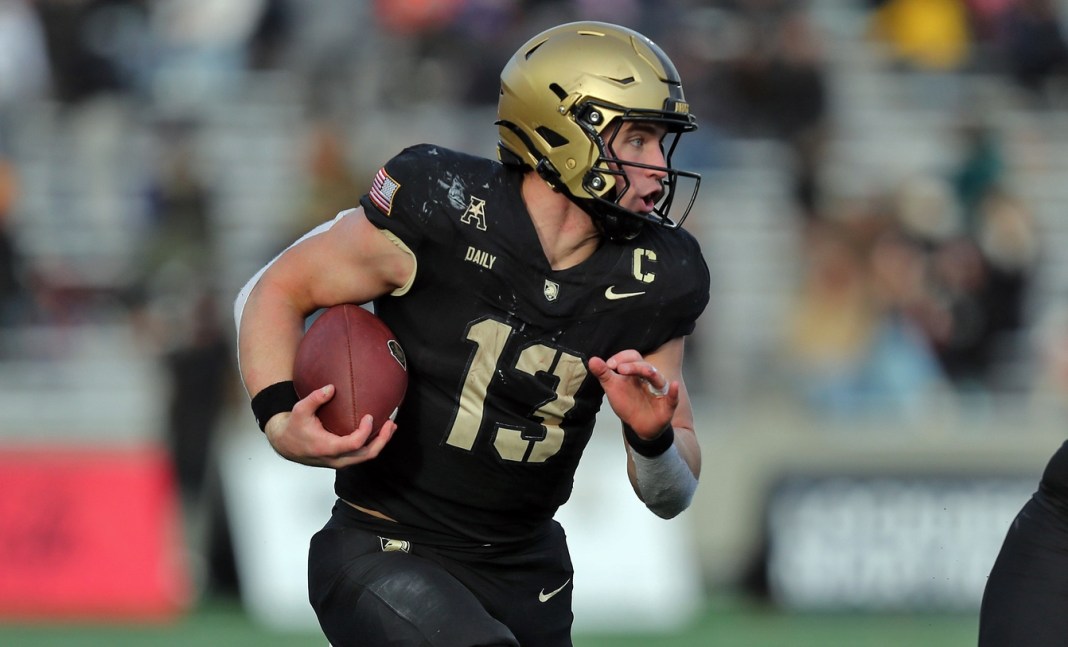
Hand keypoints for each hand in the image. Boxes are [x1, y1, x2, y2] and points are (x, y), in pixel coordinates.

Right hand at [264, 384, 396, 468]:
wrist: (285, 444)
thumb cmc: (293, 427)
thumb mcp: (300, 410)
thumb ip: (315, 398)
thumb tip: (331, 388)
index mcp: (327, 447)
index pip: (354, 444)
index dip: (365, 431)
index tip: (369, 416)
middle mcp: (336, 458)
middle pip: (366, 455)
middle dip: (382, 440)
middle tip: (390, 423)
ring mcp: (340, 461)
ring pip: (366, 457)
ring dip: (381, 442)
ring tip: (391, 427)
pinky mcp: (342, 460)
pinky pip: (362, 455)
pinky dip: (373, 444)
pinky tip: (379, 432)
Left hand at [588, 350, 677, 439]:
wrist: (639, 426)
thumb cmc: (628, 403)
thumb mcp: (612, 388)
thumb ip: (603, 374)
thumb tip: (592, 360)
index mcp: (636, 371)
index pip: (632, 357)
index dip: (622, 358)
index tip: (609, 365)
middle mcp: (649, 378)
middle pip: (644, 365)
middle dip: (633, 366)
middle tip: (619, 369)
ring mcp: (659, 391)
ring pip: (657, 378)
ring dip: (649, 372)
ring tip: (643, 371)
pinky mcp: (667, 405)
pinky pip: (673, 398)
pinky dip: (674, 392)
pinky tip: (674, 387)